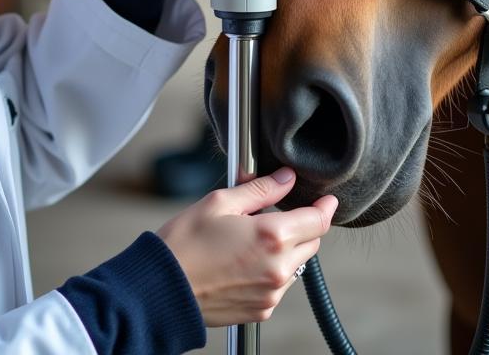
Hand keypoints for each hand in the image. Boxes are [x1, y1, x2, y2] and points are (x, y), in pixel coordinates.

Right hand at [157, 167, 337, 326]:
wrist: (162, 289)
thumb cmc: (185, 242)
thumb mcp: (220, 202)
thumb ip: (260, 190)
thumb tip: (286, 178)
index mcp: (272, 236)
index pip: (318, 220)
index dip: (325, 206)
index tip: (327, 199)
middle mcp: (278, 269)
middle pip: (311, 242)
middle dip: (302, 226)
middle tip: (276, 214)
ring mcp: (271, 294)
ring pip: (297, 265)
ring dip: (287, 250)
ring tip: (252, 239)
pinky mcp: (262, 310)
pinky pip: (280, 285)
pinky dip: (272, 270)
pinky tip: (245, 260)